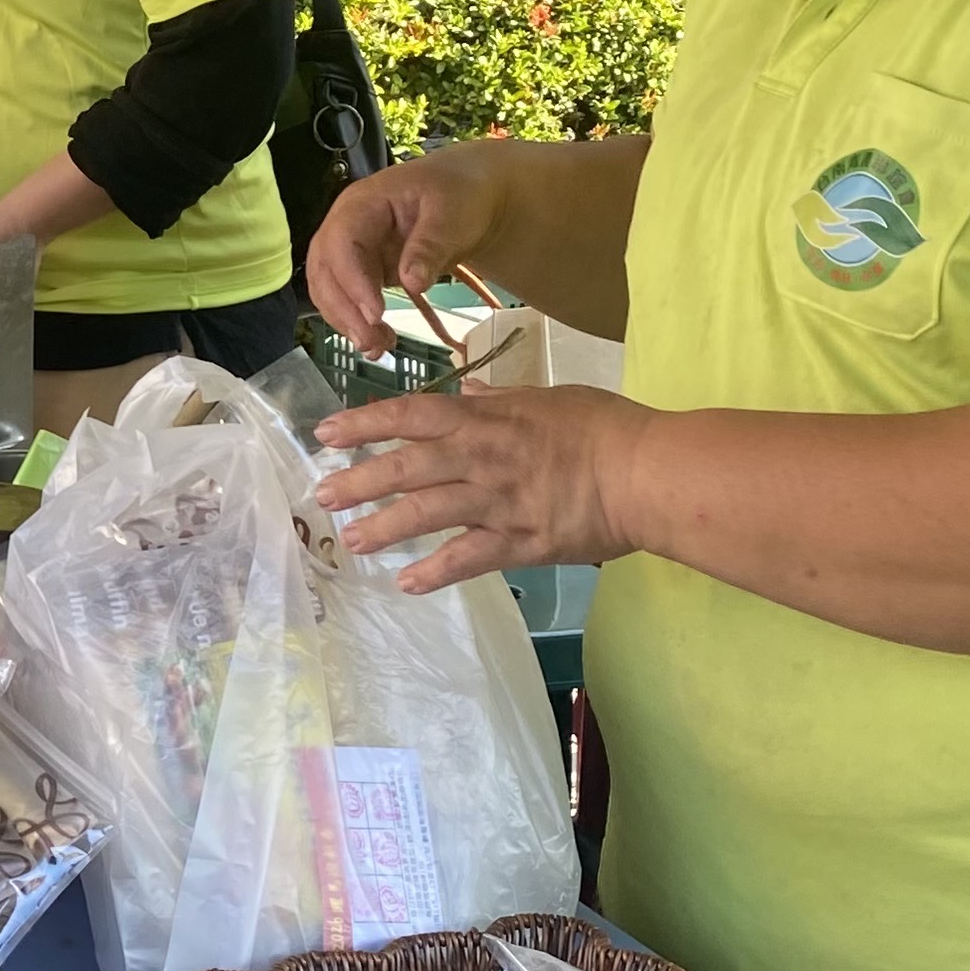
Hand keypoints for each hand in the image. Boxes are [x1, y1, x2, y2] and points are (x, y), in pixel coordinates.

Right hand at [305, 148, 515, 352]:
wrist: (465, 193)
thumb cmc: (457, 195)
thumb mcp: (452, 214)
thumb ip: (430, 246)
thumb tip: (412, 283)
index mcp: (362, 203)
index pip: (342, 242)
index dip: (352, 280)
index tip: (376, 314)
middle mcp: (345, 226)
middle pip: (325, 270)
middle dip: (343, 310)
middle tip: (371, 342)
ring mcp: (350, 250)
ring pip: (328, 290)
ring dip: (346, 322)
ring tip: (378, 348)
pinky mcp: (359, 271)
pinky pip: (345, 299)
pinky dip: (356, 323)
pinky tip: (378, 341)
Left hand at [310, 384, 652, 593]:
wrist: (647, 473)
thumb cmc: (604, 427)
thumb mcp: (547, 396)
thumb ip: (499, 397)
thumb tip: (464, 387)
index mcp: (488, 419)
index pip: (414, 415)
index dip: (366, 422)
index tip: (327, 433)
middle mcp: (483, 458)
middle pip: (407, 466)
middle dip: (360, 480)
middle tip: (322, 495)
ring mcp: (498, 502)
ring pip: (427, 514)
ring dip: (384, 527)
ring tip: (350, 541)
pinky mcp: (520, 543)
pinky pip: (468, 559)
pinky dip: (434, 572)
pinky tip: (405, 583)